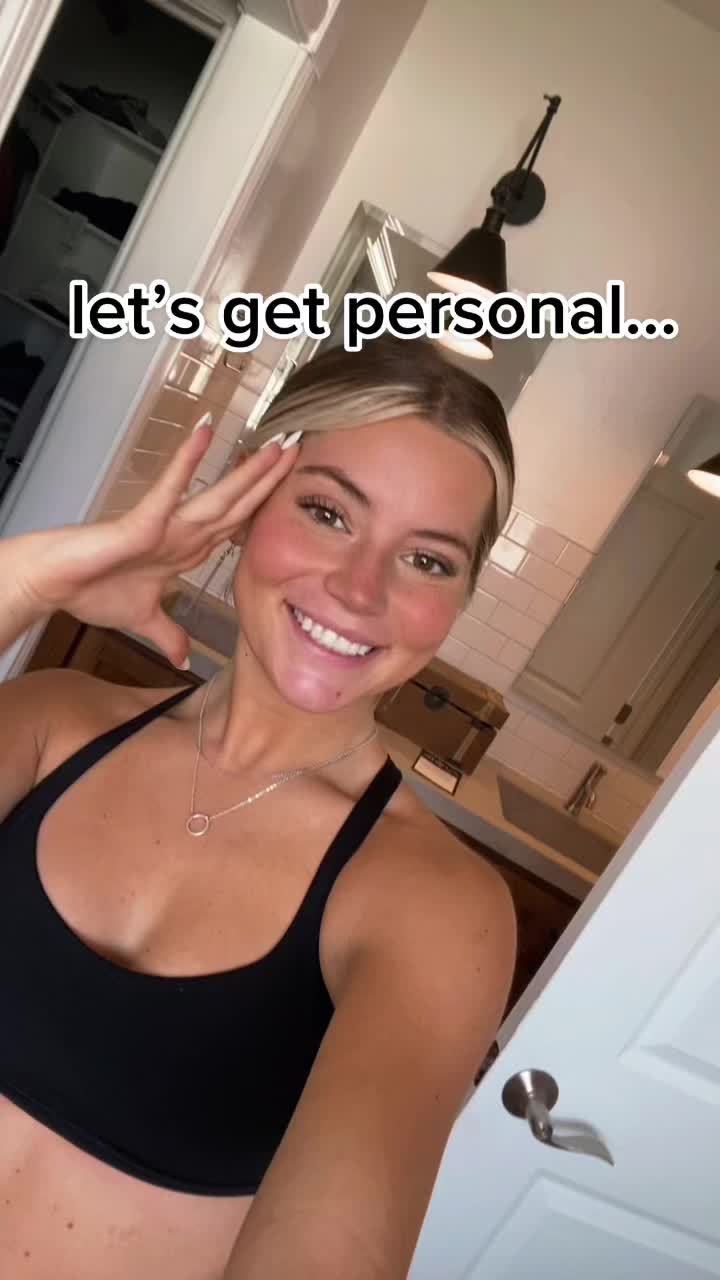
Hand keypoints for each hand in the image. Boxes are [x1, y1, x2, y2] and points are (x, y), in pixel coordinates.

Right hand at [16, 423, 297, 667]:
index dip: (265, 509)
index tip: (294, 489)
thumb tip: (183, 658)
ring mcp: (167, 524)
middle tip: (301, 449)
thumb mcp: (143, 620)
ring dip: (249, 470)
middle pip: (239, 504)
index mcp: (187, 551)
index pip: (237, 527)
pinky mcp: (143, 520)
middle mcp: (183, 532)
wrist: (54, 582)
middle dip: (271, 480)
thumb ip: (168, 634)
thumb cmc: (92, 591)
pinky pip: (171, 487)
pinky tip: (206, 432)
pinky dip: (188, 462)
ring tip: (278, 443)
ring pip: (218, 494)